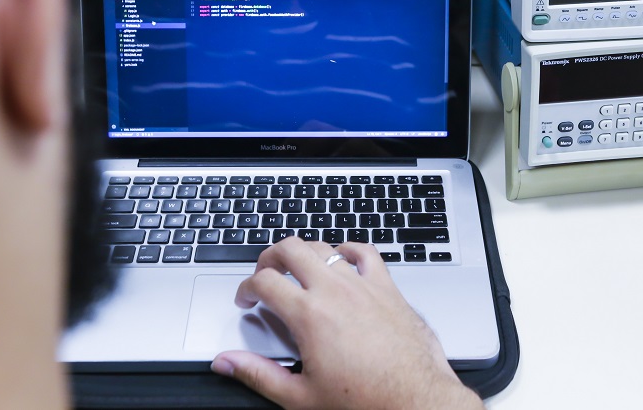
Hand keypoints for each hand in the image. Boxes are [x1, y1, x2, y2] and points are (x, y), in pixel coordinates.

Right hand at [210, 237, 484, 409]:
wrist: (414, 402)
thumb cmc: (365, 401)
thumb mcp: (299, 397)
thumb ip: (258, 374)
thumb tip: (228, 362)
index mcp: (309, 315)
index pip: (264, 282)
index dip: (246, 288)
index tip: (246, 299)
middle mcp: (335, 291)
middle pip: (291, 249)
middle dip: (270, 257)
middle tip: (264, 273)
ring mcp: (362, 285)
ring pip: (324, 247)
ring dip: (304, 252)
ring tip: (295, 267)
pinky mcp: (387, 287)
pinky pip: (365, 252)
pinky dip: (347, 250)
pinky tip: (341, 258)